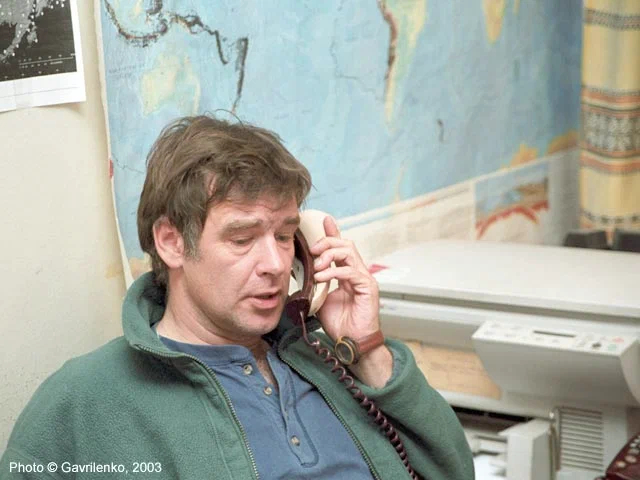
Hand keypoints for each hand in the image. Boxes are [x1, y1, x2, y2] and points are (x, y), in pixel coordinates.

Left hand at [309, 216, 379, 341]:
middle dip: (327, 242)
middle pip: (345, 243)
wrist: (352, 343)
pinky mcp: (368, 287)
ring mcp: (364, 278)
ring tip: (316, 267)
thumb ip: (315, 284)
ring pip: (349, 251)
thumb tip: (301, 274)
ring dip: (329, 254)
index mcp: (347, 273)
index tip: (324, 221)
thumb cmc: (339, 324)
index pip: (341, 247)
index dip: (333, 233)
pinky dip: (333, 271)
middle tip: (313, 250)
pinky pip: (350, 270)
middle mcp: (358, 272)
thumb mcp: (321, 299)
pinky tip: (321, 277)